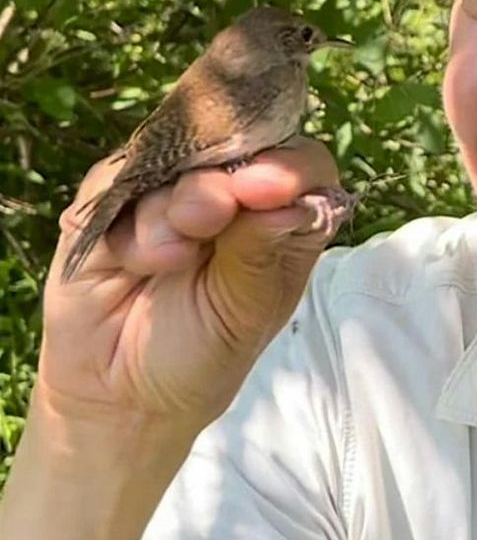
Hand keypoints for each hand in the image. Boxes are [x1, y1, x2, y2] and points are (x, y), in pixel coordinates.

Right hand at [39, 138, 344, 432]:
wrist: (123, 394)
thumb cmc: (204, 351)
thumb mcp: (246, 309)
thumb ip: (263, 249)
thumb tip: (291, 200)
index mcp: (281, 214)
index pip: (302, 163)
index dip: (290, 167)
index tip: (271, 188)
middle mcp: (229, 190)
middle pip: (236, 145)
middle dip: (222, 180)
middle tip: (210, 218)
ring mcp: (170, 189)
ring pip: (174, 159)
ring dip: (172, 207)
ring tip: (168, 260)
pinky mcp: (111, 199)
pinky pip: (117, 180)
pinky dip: (128, 221)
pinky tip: (135, 262)